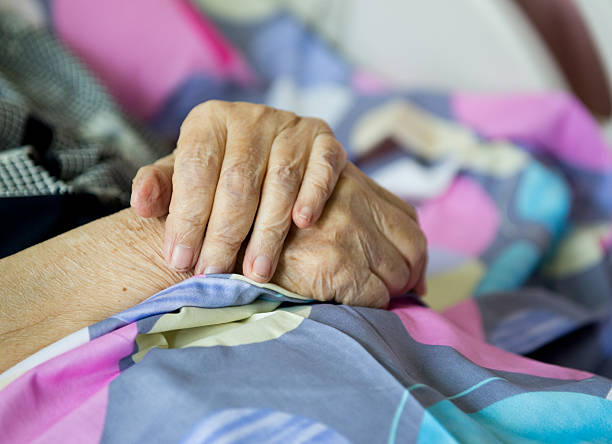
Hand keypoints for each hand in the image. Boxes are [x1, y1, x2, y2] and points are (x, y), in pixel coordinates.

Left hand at [130, 101, 346, 282]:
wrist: (270, 152)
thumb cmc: (218, 174)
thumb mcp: (185, 177)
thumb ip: (161, 188)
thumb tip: (140, 204)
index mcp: (210, 120)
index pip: (196, 169)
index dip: (188, 218)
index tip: (181, 260)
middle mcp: (251, 117)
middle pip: (237, 181)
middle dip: (224, 235)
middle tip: (214, 274)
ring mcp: (291, 126)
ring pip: (280, 182)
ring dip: (267, 232)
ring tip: (255, 272)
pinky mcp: (324, 140)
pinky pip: (322, 168)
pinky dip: (312, 195)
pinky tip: (302, 223)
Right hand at [273, 163, 426, 307]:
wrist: (223, 243)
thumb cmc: (258, 224)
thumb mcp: (301, 195)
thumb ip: (339, 205)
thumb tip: (375, 239)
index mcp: (352, 184)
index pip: (406, 218)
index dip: (412, 248)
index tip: (408, 269)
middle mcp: (356, 206)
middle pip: (412, 246)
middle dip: (409, 273)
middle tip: (398, 290)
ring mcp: (349, 237)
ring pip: (397, 274)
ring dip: (388, 290)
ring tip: (367, 296)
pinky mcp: (338, 268)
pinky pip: (376, 297)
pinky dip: (370, 306)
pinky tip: (348, 303)